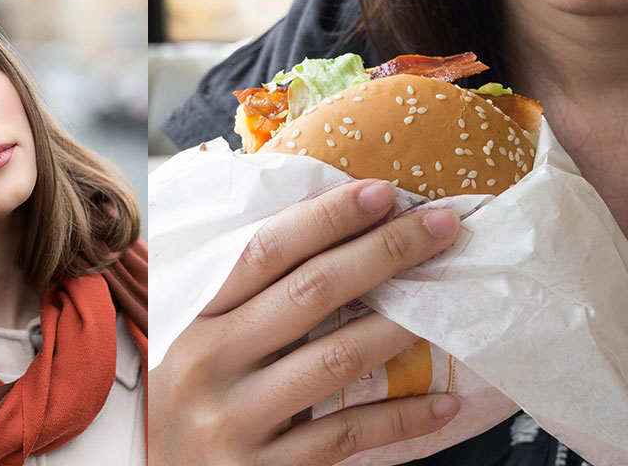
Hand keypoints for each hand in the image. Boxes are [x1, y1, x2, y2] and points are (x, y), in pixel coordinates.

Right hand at [148, 179, 462, 464]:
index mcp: (191, 321)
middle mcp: (208, 364)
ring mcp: (234, 420)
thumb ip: (239, 303)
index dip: (325, 217)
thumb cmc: (183, 404)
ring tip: (444, 302)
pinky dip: (402, 418)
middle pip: (309, 292)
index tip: (381, 191)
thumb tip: (323, 242)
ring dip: (398, 326)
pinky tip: (444, 403)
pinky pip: (347, 435)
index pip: (264, 252)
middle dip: (382, 251)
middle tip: (438, 225)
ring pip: (335, 359)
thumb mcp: (191, 346)